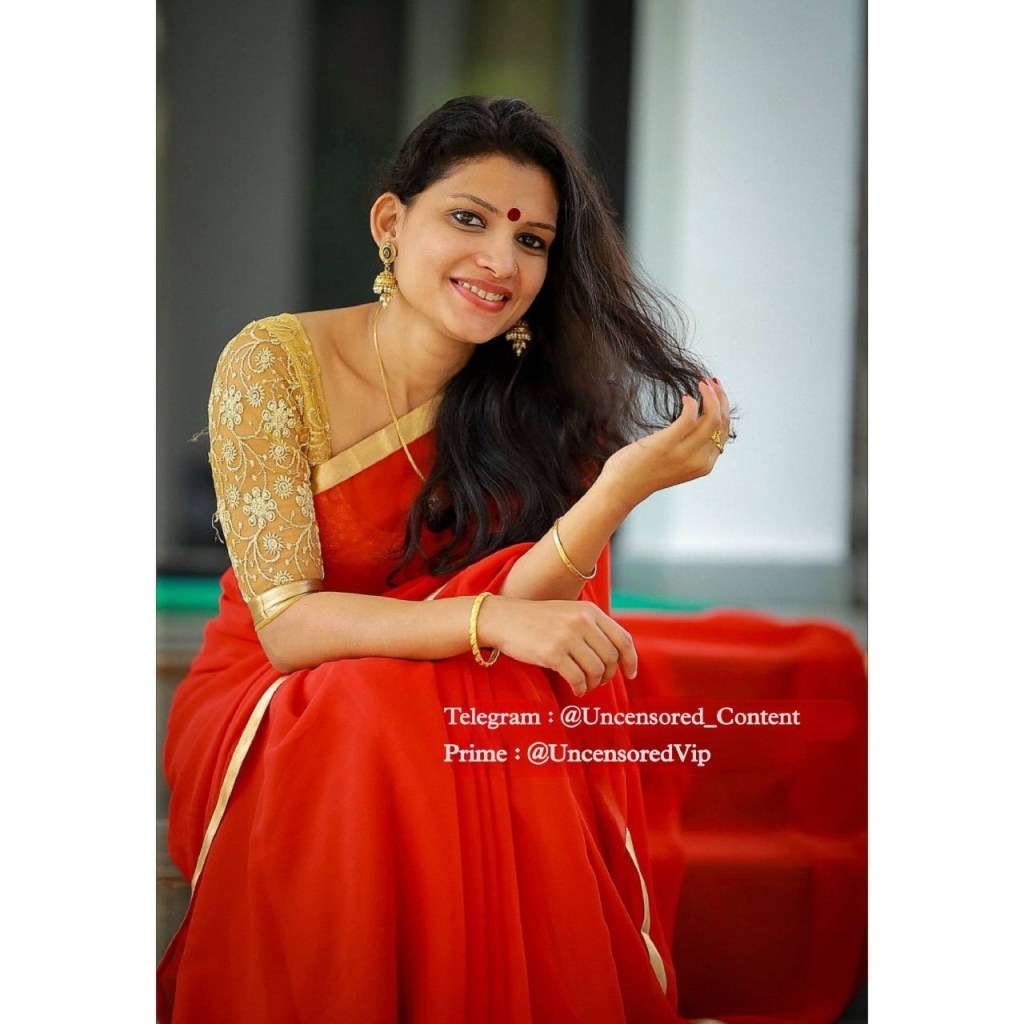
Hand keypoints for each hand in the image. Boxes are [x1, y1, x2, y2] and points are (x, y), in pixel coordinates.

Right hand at [476, 596, 637, 697]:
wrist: (502, 618)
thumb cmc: (536, 621)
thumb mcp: (568, 614)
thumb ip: (591, 628)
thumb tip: (615, 656)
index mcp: (589, 611)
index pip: (622, 638)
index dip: (630, 660)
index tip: (629, 674)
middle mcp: (581, 621)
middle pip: (611, 657)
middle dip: (608, 675)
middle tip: (598, 682)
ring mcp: (567, 637)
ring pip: (596, 670)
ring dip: (593, 684)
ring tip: (584, 686)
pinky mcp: (552, 653)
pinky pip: (577, 678)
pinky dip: (580, 688)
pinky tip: (575, 689)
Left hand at [599, 378, 729, 505]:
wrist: (622, 488)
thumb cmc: (644, 472)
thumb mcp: (676, 462)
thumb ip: (690, 447)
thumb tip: (697, 420)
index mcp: (704, 465)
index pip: (724, 432)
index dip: (723, 408)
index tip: (716, 392)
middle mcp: (699, 461)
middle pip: (722, 422)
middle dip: (720, 397)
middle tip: (711, 382)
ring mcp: (684, 454)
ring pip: (712, 418)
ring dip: (710, 395)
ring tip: (701, 383)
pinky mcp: (666, 445)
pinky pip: (689, 417)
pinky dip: (691, 402)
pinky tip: (685, 397)